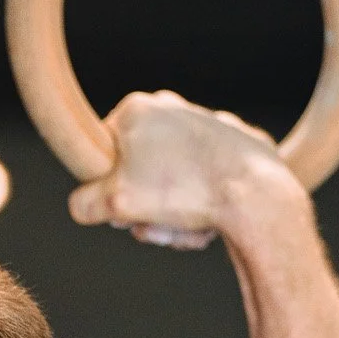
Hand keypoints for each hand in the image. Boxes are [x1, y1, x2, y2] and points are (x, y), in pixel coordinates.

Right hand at [67, 90, 291, 248]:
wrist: (256, 197)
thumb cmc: (184, 192)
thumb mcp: (115, 204)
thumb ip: (84, 203)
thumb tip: (82, 205)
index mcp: (138, 110)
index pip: (104, 151)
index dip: (110, 187)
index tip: (124, 208)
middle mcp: (173, 108)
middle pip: (142, 169)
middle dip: (147, 206)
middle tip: (157, 225)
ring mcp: (210, 123)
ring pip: (176, 179)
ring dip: (176, 213)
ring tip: (189, 229)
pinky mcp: (240, 143)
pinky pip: (209, 178)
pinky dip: (207, 202)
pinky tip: (215, 218)